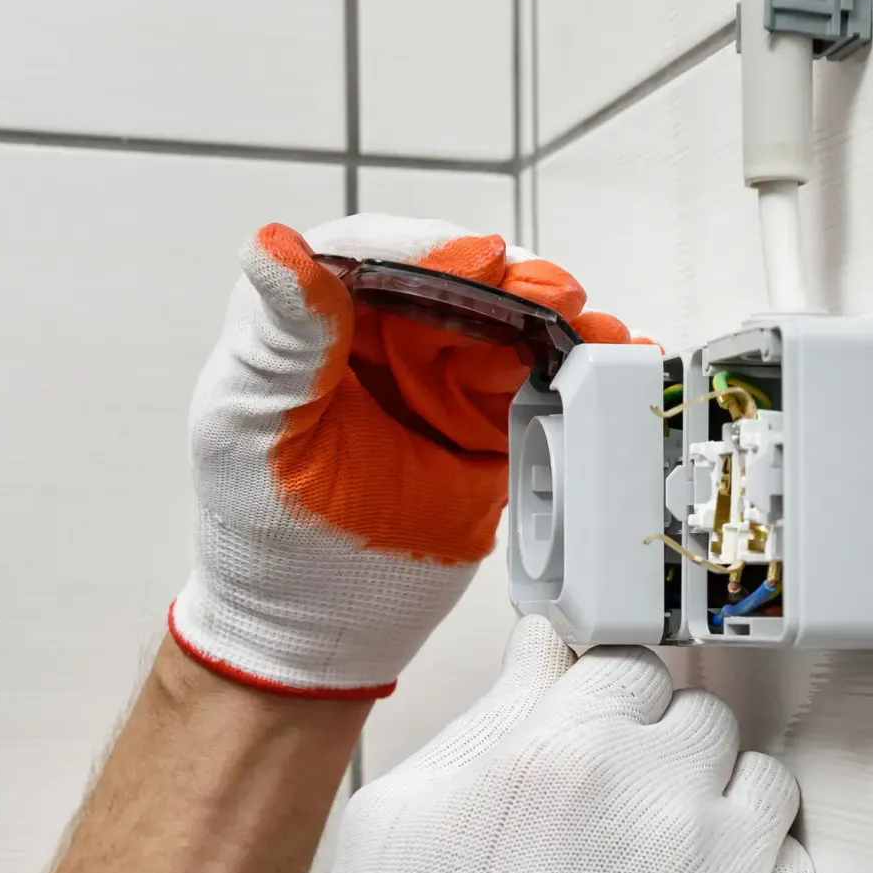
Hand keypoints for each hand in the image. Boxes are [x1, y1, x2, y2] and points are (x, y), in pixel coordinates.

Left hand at [169, 215, 639, 696]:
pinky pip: (540, 385)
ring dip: (562, 321)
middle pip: (460, 280)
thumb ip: (281, 334)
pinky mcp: (487, 425)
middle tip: (560, 297)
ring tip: (602, 330)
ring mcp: (441, 378)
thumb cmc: (260, 526)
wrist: (316, 628)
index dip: (431, 249)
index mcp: (315, 318)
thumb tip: (275, 244)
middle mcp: (382, 334)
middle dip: (516, 283)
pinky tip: (618, 358)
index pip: (376, 253)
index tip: (478, 261)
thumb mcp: (254, 421)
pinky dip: (582, 370)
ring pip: (511, 326)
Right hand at [269, 617, 820, 872]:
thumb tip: (547, 650)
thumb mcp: (403, 813)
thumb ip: (494, 714)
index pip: (631, 663)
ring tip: (661, 866)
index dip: (607, 703)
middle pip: (701, 718)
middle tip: (616, 813)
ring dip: (720, 808)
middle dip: (661, 752)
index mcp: (566, 748)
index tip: (600, 733)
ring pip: (762, 785)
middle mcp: (658, 800)